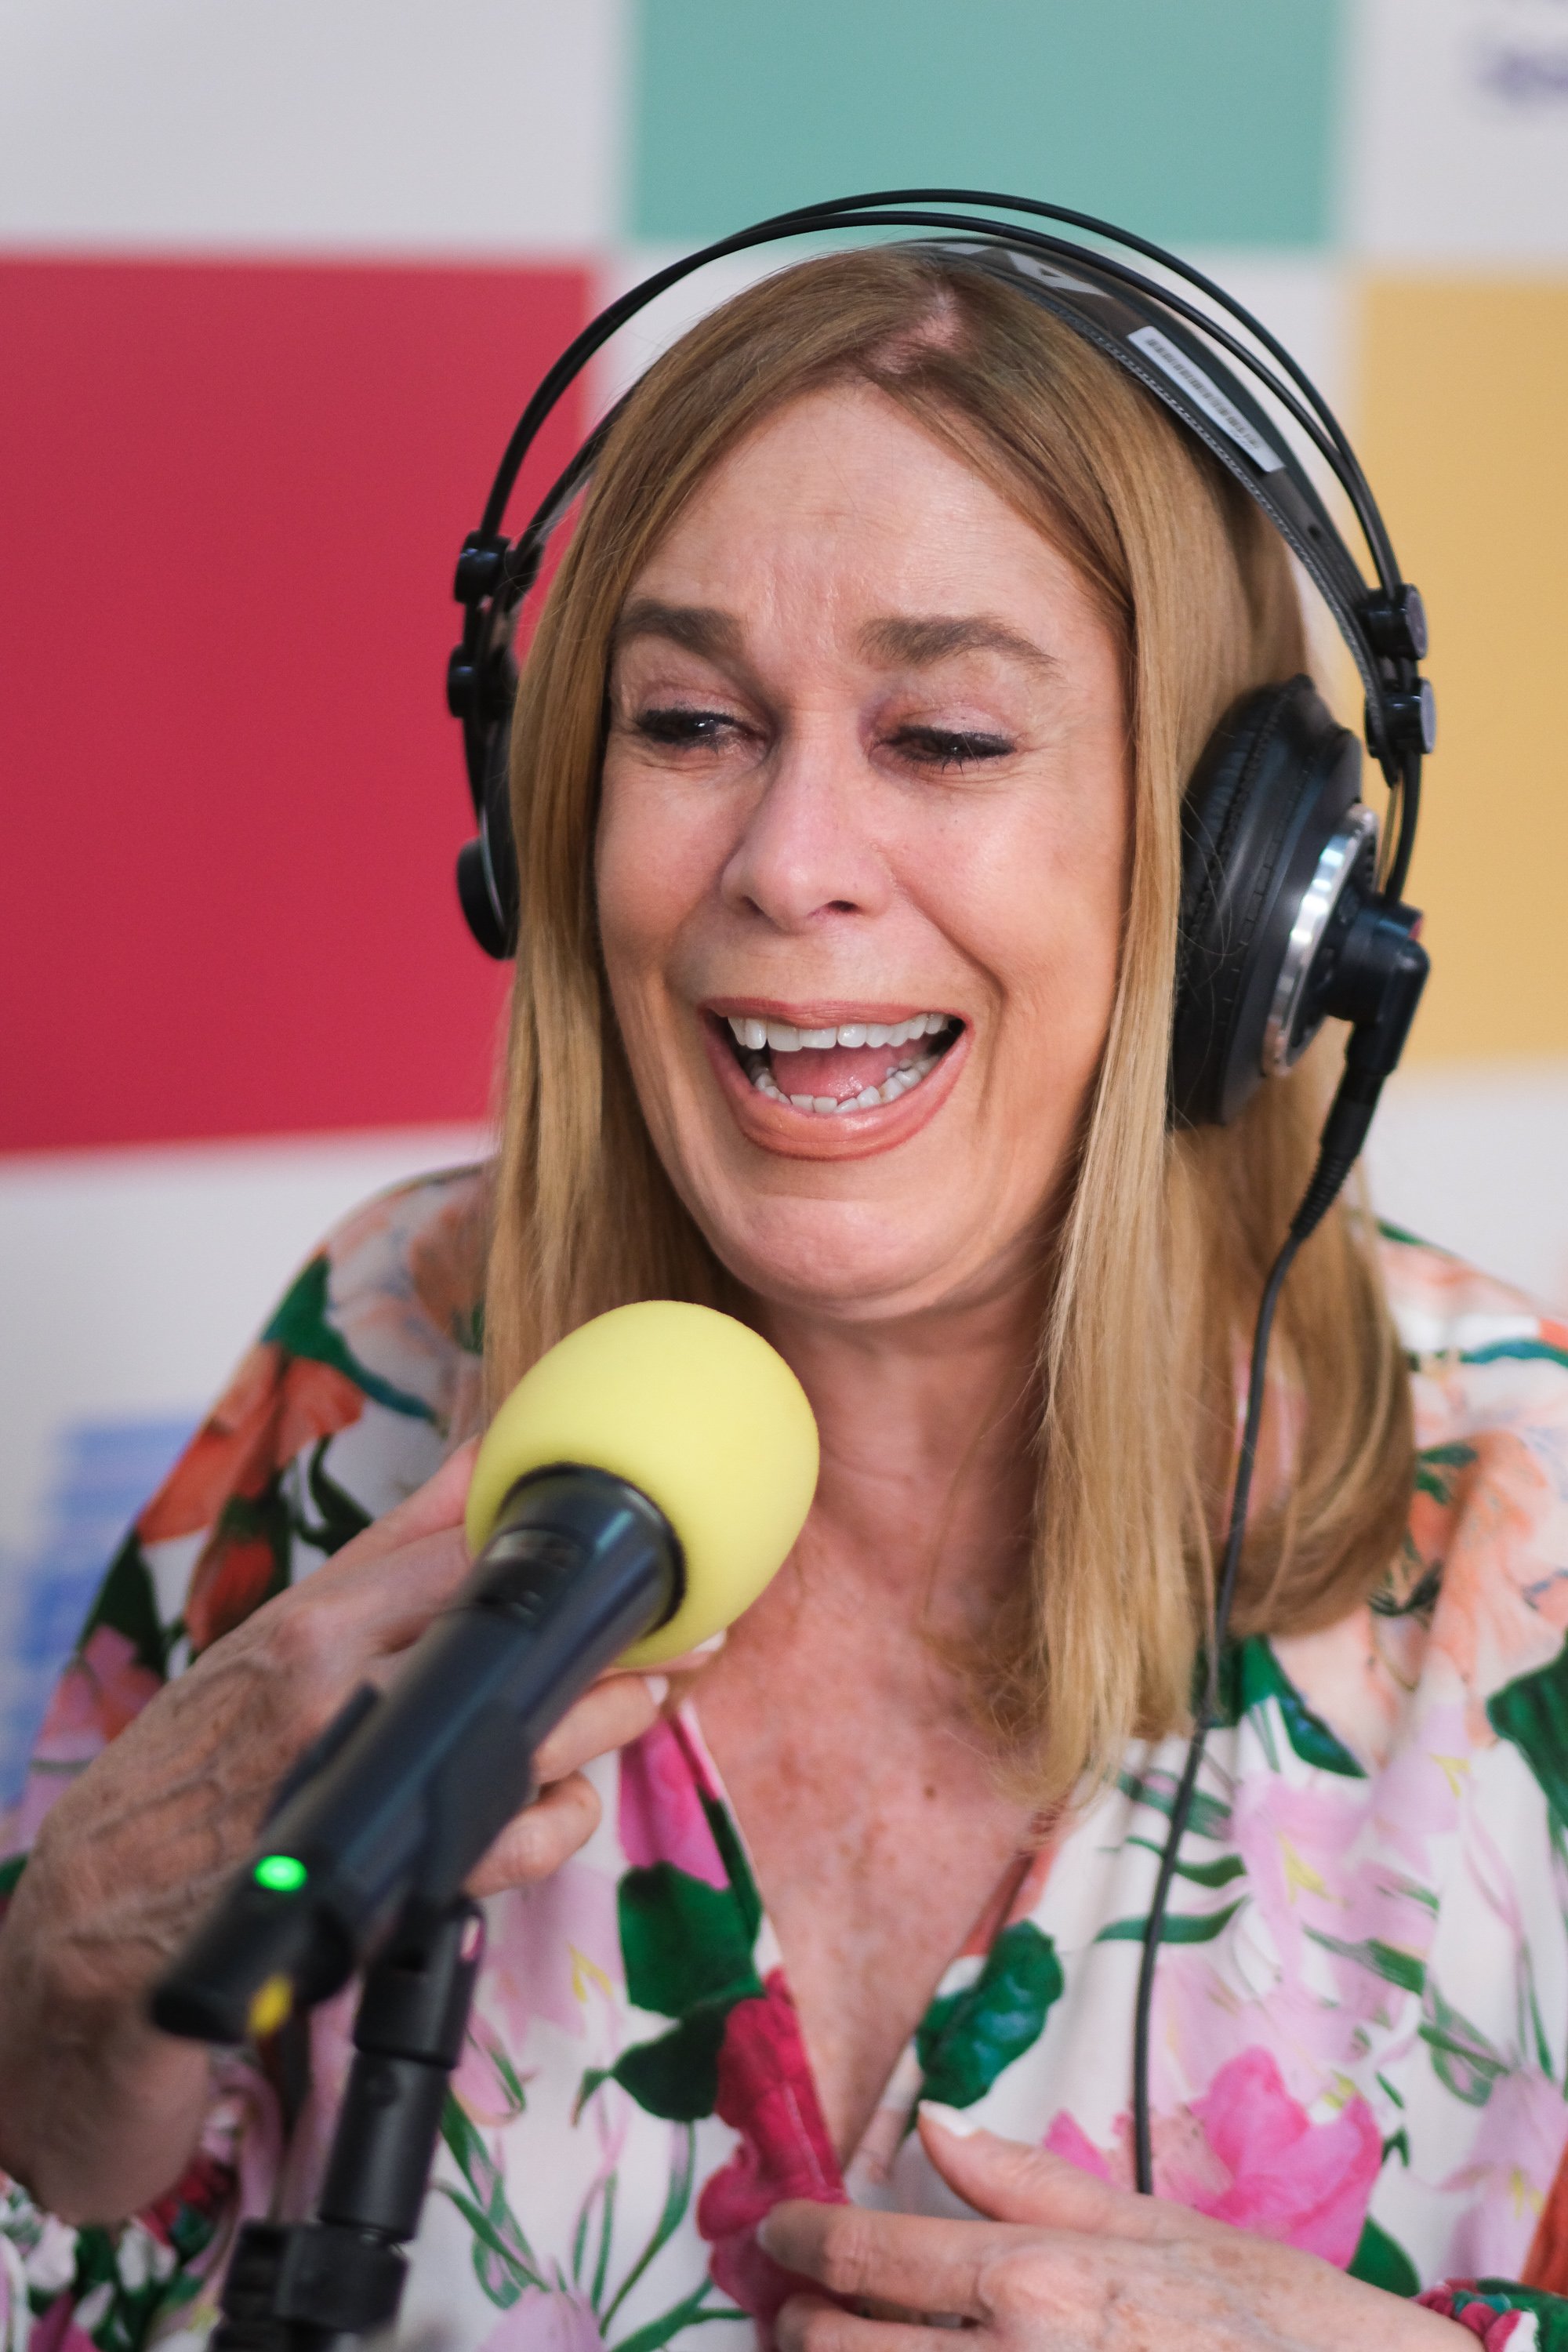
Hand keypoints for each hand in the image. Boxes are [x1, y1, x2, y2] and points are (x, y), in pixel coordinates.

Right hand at [0, 1442, 665, 2222]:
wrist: (99, 1916)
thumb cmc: (200, 1757)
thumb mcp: (276, 1638)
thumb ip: (389, 1550)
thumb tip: (480, 1450)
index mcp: (311, 1627)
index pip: (461, 1555)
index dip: (561, 1544)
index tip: (631, 1537)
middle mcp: (337, 1700)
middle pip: (512, 1644)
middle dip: (615, 1634)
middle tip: (687, 1625)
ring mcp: (366, 1790)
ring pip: (527, 1740)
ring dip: (607, 1718)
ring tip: (647, 1695)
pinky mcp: (385, 1880)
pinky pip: (509, 1846)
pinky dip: (556, 1821)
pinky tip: (571, 1799)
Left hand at [762, 2106, 1469, 2351]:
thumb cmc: (1282, 2324)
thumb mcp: (1164, 2229)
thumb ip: (1032, 2183)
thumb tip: (932, 2125)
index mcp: (1038, 2285)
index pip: (872, 2255)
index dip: (803, 2239)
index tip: (775, 2234)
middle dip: (801, 2326)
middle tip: (794, 2307)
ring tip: (834, 2351)